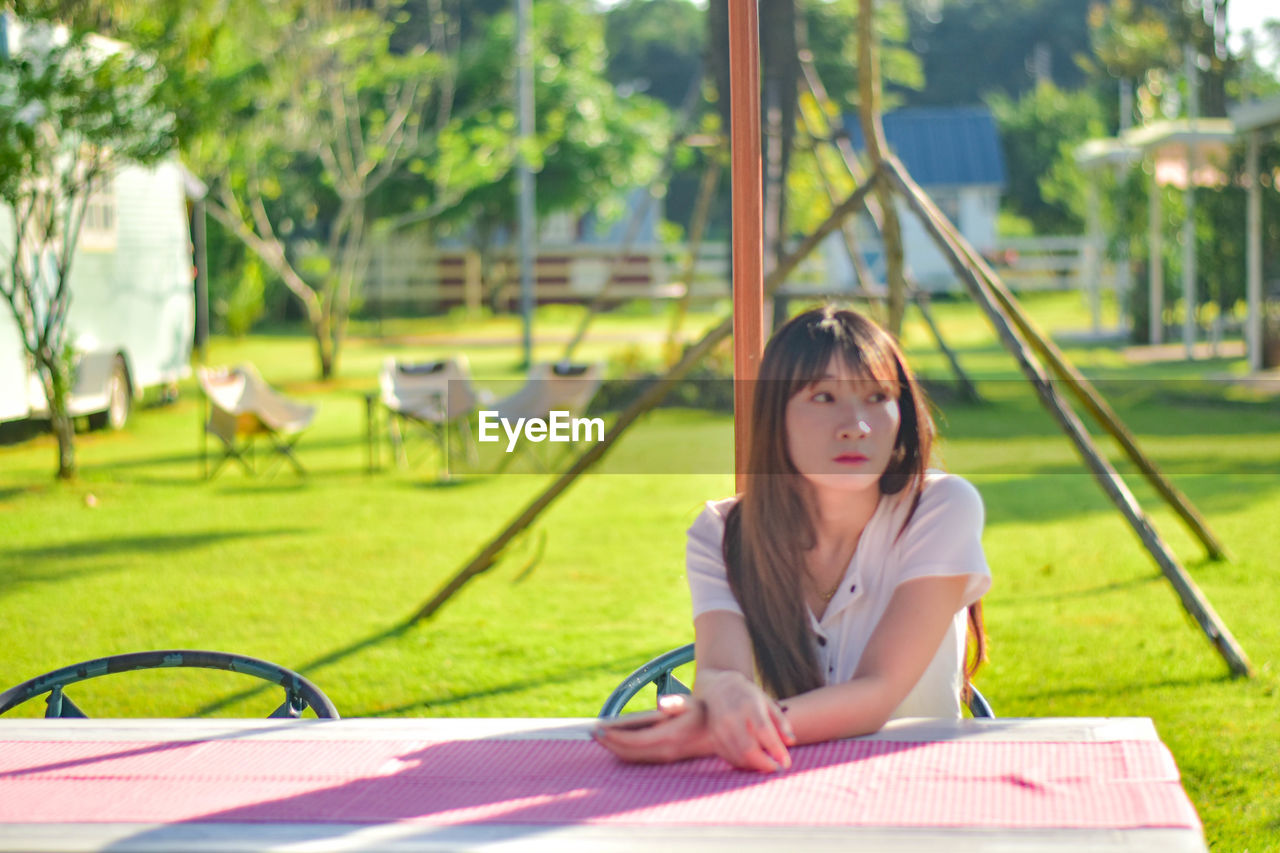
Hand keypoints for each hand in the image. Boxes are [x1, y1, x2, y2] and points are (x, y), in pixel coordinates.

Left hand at [592, 694, 711, 764]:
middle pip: (629, 752)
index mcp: (669, 736)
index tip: (600, 729)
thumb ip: (675, 703)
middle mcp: (665, 751)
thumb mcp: (691, 702)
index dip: (615, 736)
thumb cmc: (701, 712)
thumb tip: (661, 704)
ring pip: (633, 757)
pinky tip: (613, 742)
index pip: (635, 740)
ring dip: (614, 748)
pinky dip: (623, 751)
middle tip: (593, 732)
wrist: (717, 730)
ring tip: (599, 736)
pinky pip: (639, 757)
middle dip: (609, 743)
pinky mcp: (664, 758)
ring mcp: (664, 757)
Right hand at [698, 670, 795, 771]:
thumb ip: (780, 723)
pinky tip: (752, 762)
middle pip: (748, 748)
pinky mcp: (713, 738)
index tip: (786, 763)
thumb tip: (791, 742)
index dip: (776, 749)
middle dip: (765, 764)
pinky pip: (729, 758)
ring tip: (766, 765)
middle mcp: (731, 717)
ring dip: (754, 766)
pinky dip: (742, 764)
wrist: (719, 689)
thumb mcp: (767, 704)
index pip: (763, 730)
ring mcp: (719, 728)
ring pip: (738, 756)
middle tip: (777, 768)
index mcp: (749, 705)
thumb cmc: (749, 698)